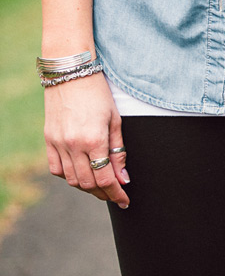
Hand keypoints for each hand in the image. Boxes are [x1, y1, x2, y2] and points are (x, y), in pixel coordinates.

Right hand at [44, 71, 129, 207]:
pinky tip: (81, 173)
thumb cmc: (98, 94)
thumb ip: (119, 152)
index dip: (116, 194)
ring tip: (101, 187)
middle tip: (115, 195)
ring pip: (71, 179)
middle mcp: (73, 145)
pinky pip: (56, 168)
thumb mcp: (116, 121)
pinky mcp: (48, 140)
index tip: (125, 201)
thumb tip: (123, 179)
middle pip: (88, 183)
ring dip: (87, 187)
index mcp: (94, 140)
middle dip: (104, 194)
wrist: (71, 74)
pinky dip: (68, 176)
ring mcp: (58, 144)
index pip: (106, 178)